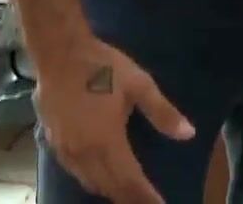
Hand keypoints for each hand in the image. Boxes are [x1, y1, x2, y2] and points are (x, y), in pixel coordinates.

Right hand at [34, 36, 194, 202]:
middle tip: (148, 203)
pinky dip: (92, 181)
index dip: (146, 197)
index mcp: (107, 141)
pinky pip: (76, 173)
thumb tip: (188, 134)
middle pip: (110, 187)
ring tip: (129, 196)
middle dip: (130, 199)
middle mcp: (84, 153)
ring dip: (111, 192)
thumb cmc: (102, 66)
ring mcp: (66, 151)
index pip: (130, 180)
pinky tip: (101, 178)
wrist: (59, 52)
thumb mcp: (139, 84)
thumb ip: (163, 112)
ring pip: (91, 182)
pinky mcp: (53, 143)